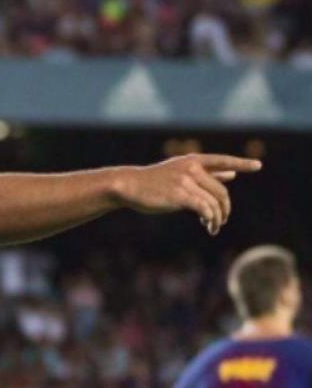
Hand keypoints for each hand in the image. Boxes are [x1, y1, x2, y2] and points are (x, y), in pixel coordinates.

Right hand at [114, 154, 261, 234]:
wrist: (129, 185)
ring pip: (214, 202)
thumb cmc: (154, 182)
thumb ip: (208, 174)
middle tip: (221, 221)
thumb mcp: (181, 173)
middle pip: (221, 191)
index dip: (241, 163)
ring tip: (213, 227)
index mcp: (193, 160)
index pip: (222, 161)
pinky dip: (209, 219)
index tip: (258, 166)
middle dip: (225, 208)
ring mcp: (186, 180)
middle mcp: (192, 168)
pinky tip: (206, 225)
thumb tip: (232, 175)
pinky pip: (204, 209)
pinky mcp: (180, 195)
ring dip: (217, 218)